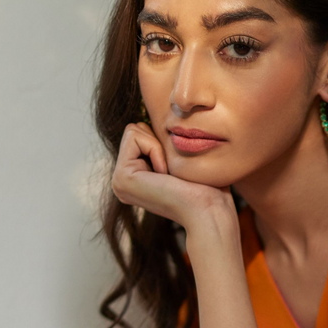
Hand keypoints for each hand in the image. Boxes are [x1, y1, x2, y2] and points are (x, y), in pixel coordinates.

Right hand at [112, 122, 238, 241]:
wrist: (208, 210)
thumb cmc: (206, 187)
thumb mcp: (181, 159)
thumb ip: (165, 143)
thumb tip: (159, 116)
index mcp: (134, 177)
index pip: (141, 133)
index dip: (163, 141)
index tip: (175, 170)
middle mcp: (122, 181)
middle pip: (134, 129)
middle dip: (158, 142)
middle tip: (172, 172)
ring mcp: (118, 181)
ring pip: (133, 130)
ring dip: (158, 147)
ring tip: (169, 174)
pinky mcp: (121, 177)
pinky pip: (135, 137)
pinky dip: (156, 149)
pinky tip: (165, 175)